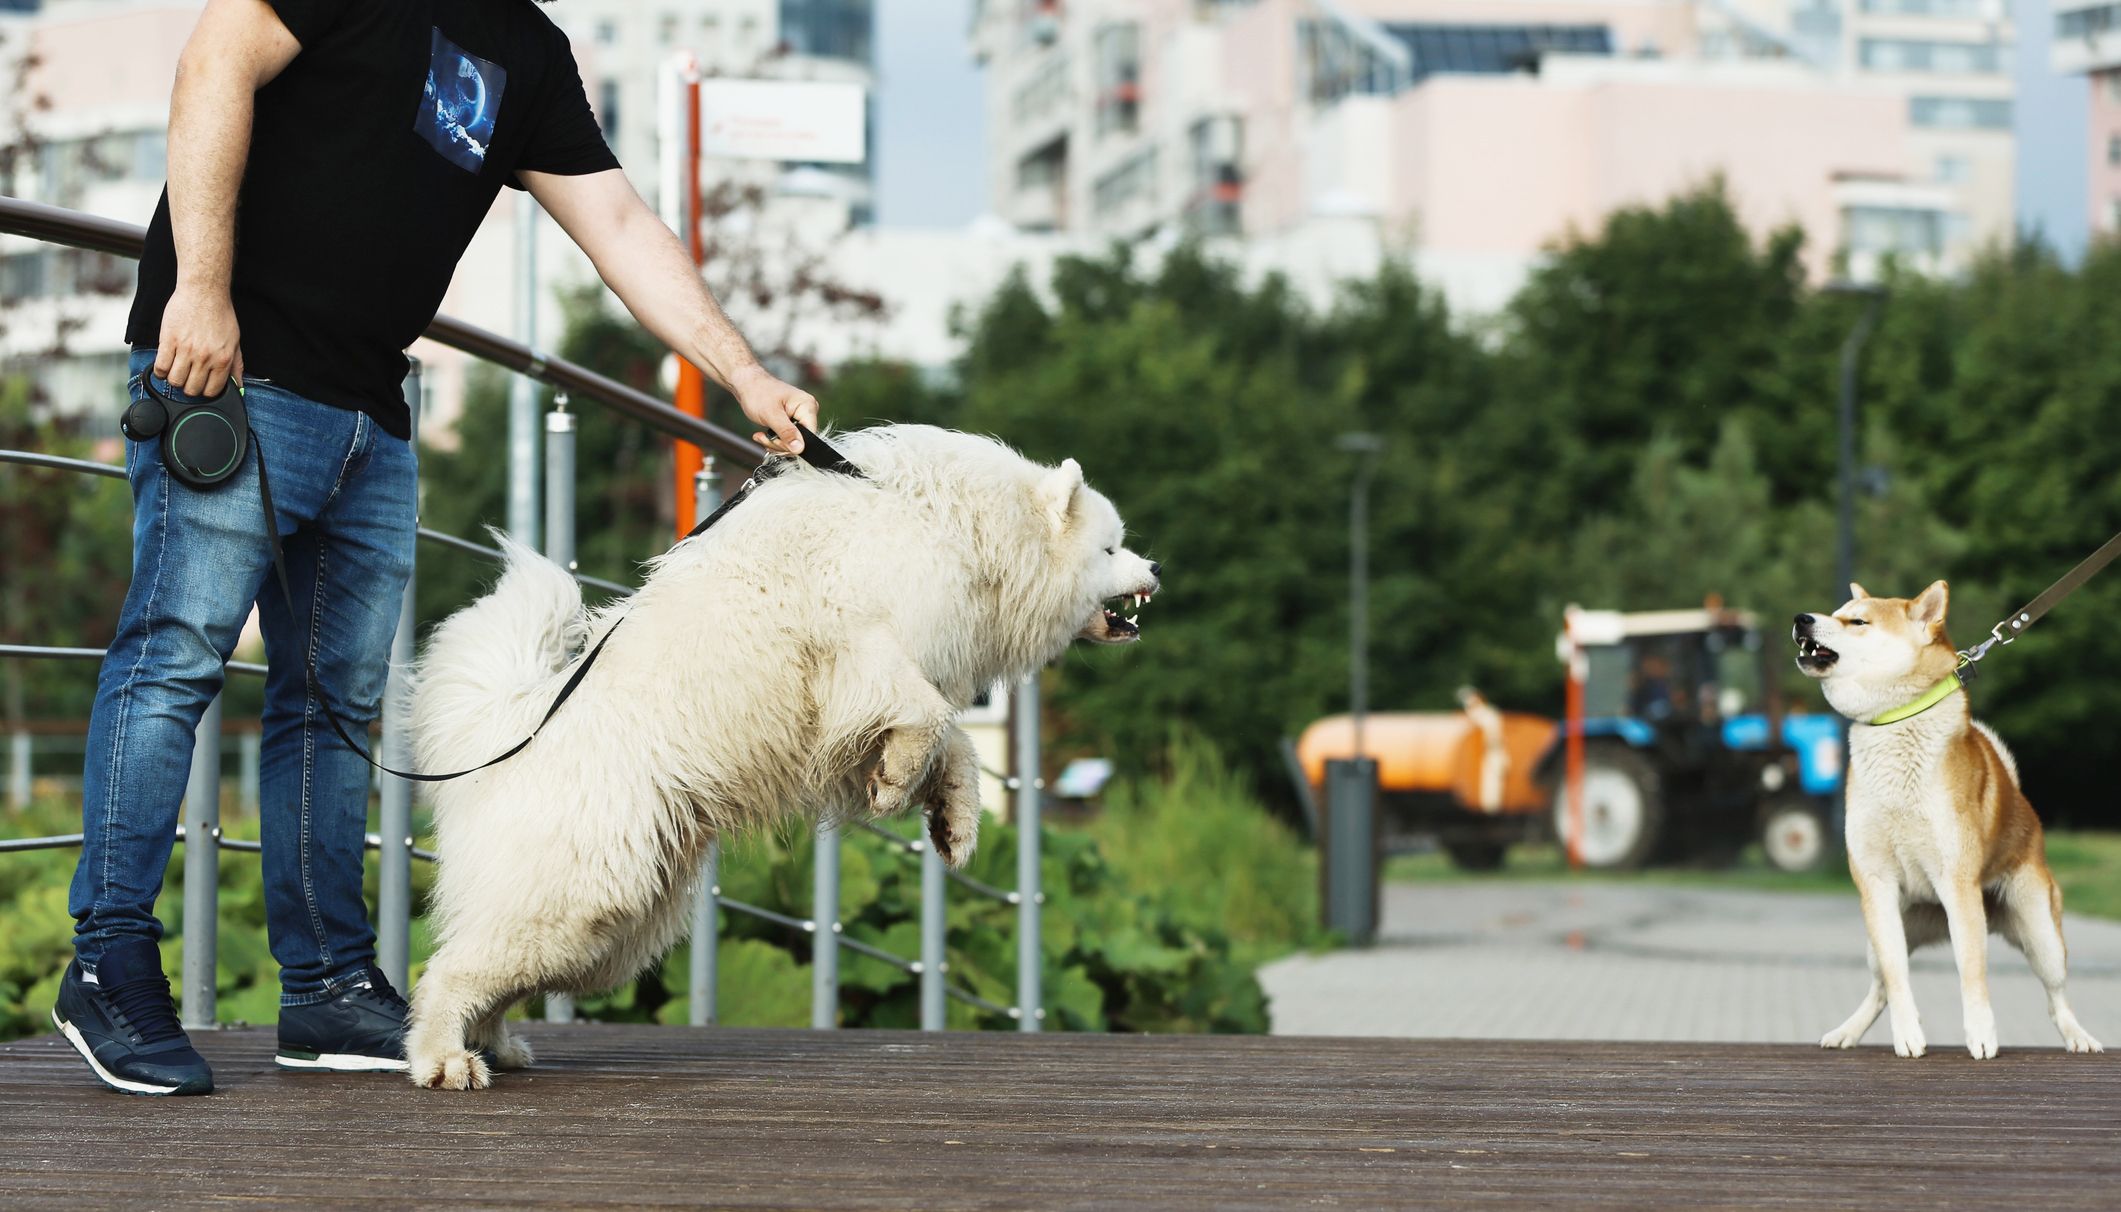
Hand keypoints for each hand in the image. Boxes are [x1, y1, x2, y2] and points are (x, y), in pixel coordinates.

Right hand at [155, 282, 242, 396]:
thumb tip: (239, 385)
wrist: (204, 292)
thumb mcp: (235, 341)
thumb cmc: (220, 315)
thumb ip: (236, 365)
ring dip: (173, 379)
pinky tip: (164, 365)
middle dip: (189, 387)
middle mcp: (205, 357)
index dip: (205, 391)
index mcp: (222, 359)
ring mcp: (186, 349)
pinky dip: (159, 371)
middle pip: (191, 389)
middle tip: (187, 379)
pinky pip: (160, 366)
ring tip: (175, 371)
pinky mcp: (169, 340)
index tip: (201, 386)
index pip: (212, 390)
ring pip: (174, 380)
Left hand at [729, 364, 819, 455]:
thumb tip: (800, 448)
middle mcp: (807, 411)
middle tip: (764, 437)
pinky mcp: (792, 422)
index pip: (810, 436)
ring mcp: (800, 417)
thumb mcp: (771, 415)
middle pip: (801, 441)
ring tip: (761, 436)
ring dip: (775, 444)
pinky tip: (764, 435)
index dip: (793, 443)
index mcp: (807, 406)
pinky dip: (775, 441)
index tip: (775, 441)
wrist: (747, 384)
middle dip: (780, 444)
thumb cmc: (757, 392)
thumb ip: (786, 432)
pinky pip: (788, 439)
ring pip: (793, 443)